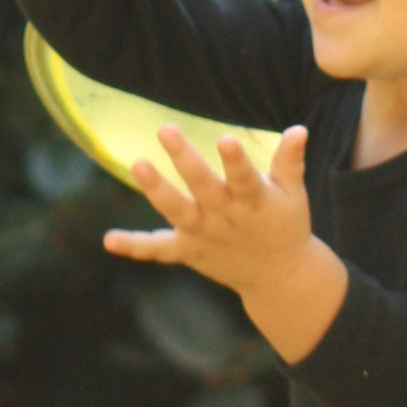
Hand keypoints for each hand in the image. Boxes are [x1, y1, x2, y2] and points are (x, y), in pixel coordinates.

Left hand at [103, 124, 346, 362]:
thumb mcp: (293, 195)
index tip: (225, 140)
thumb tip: (297, 129)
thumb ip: (290, 162)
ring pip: (178, 212)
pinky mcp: (188, 251)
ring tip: (139, 164)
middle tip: (166, 130)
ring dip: (157, 190)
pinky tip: (109, 239)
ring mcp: (204, 235)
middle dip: (185, 160)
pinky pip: (159, 250)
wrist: (278, 278)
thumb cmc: (285, 225)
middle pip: (204, 188)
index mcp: (254, 202)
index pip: (245, 179)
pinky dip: (135, 246)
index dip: (236, 161)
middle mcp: (226, 218)